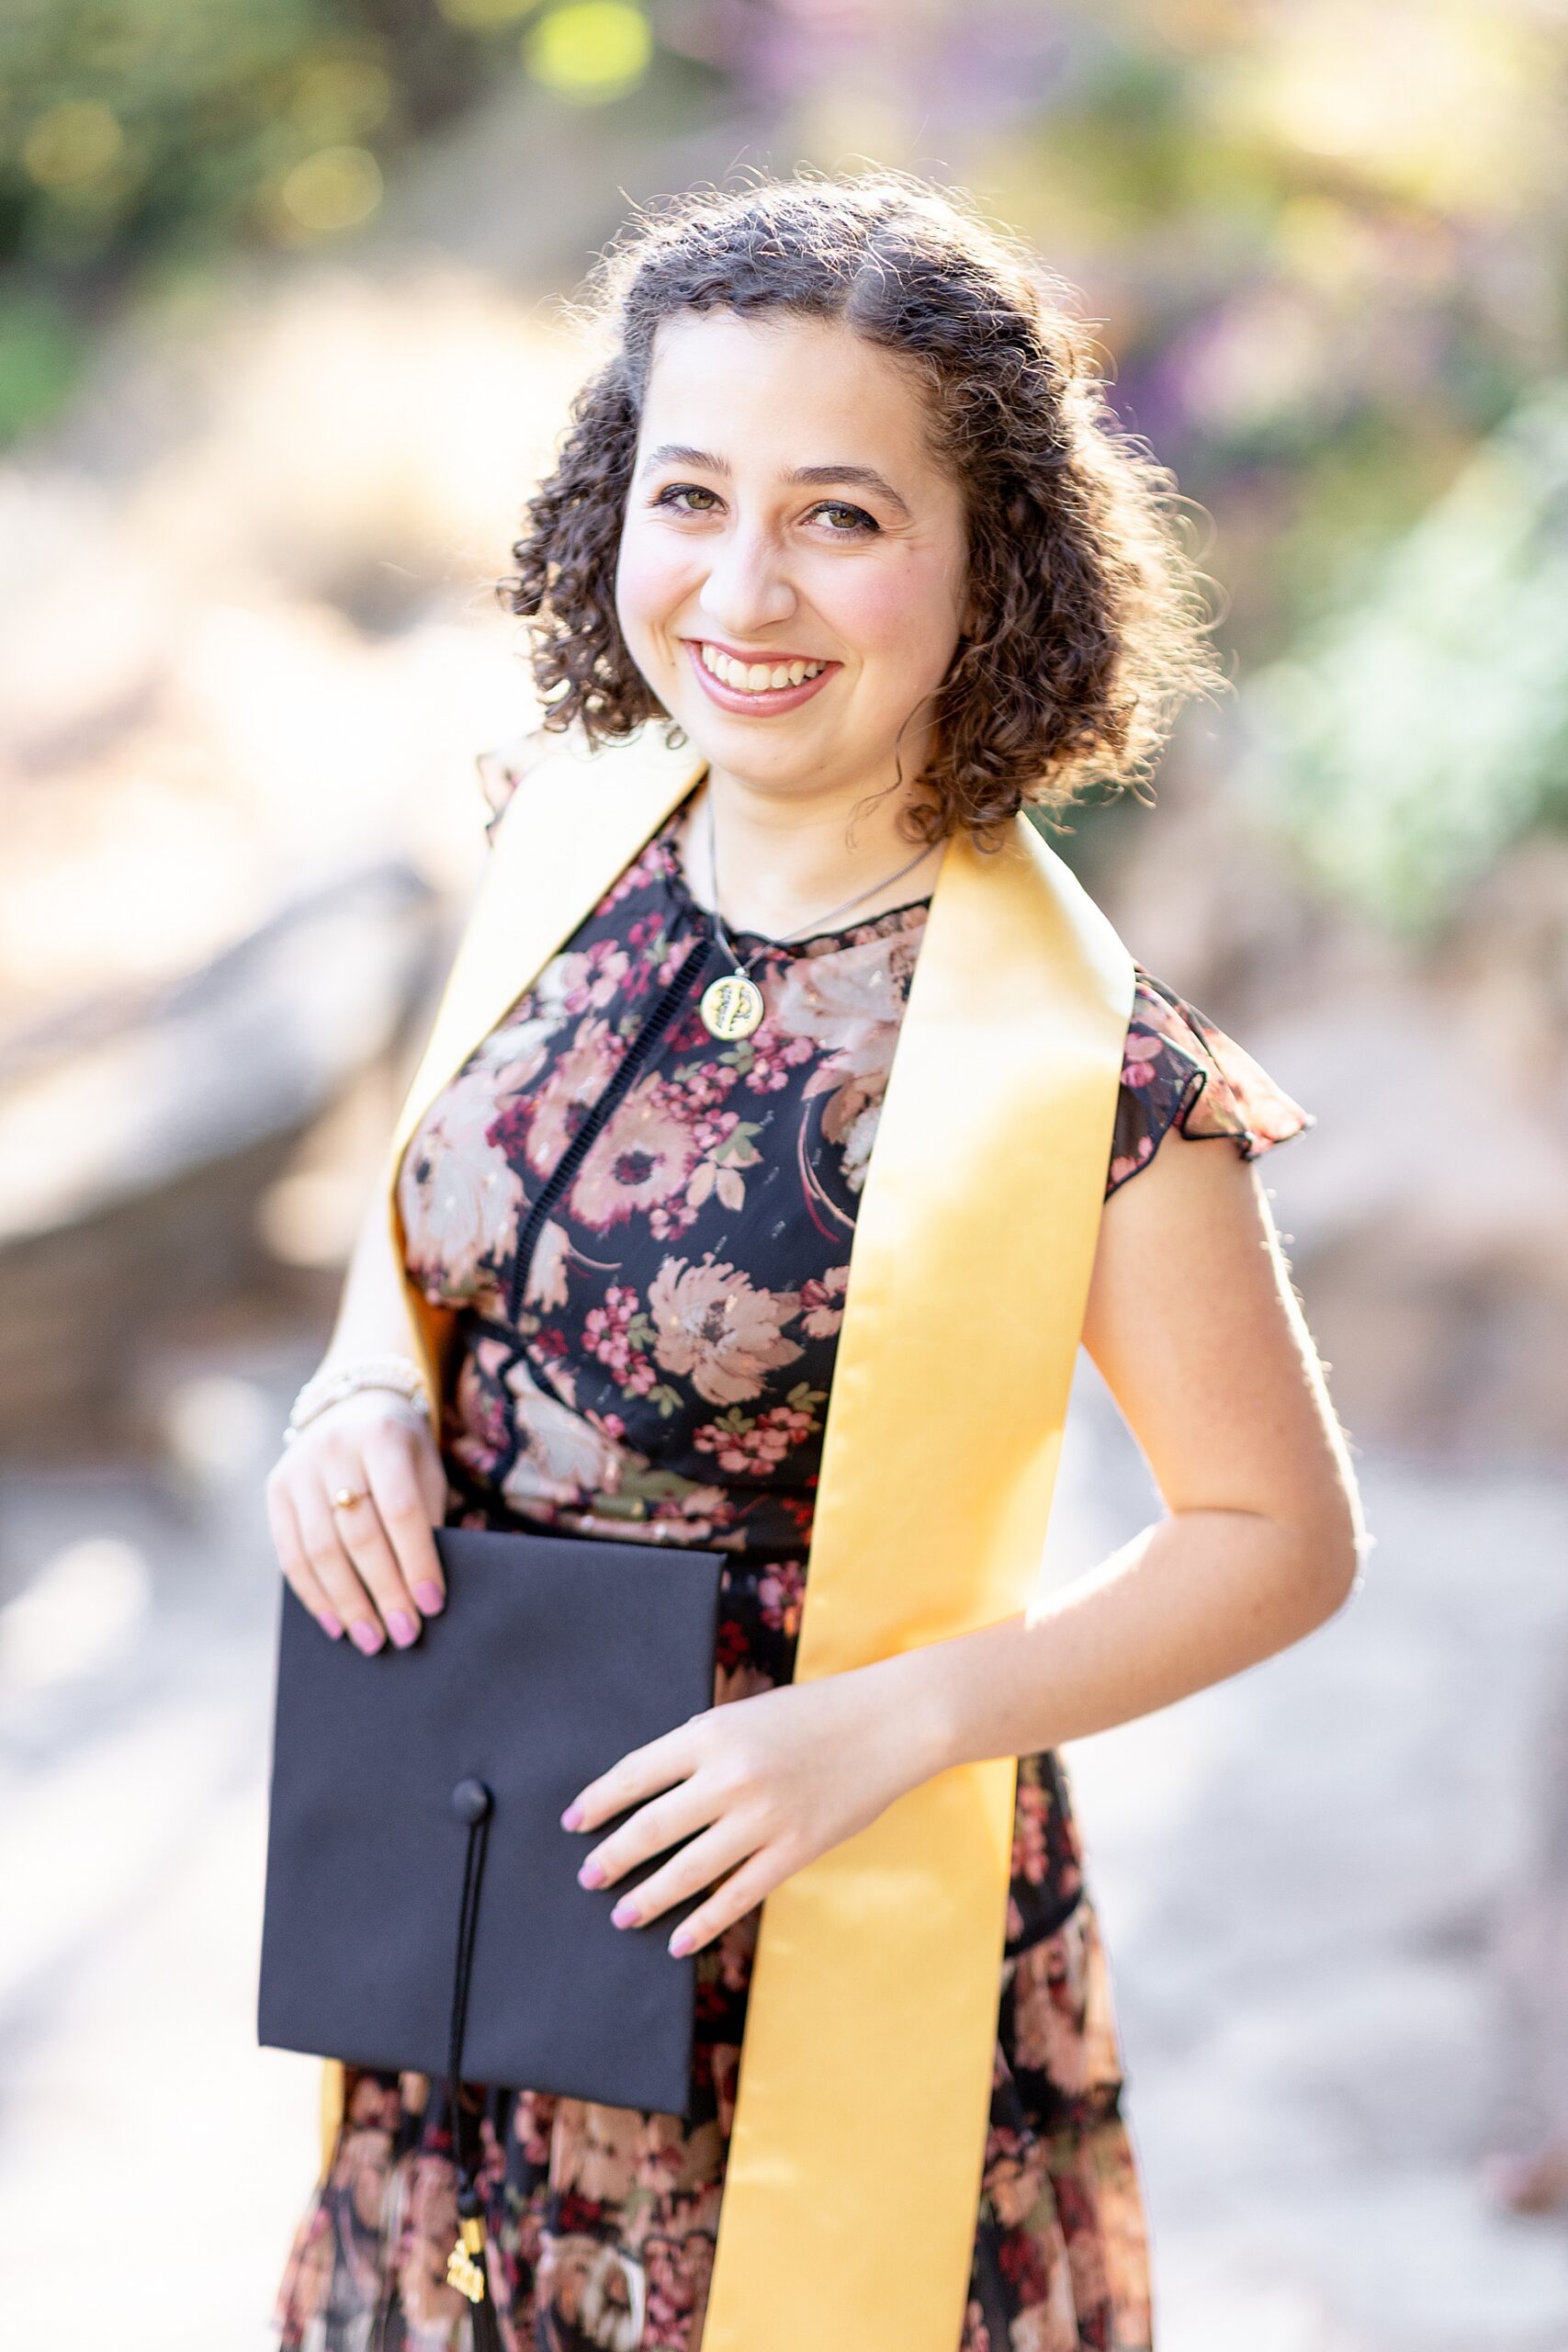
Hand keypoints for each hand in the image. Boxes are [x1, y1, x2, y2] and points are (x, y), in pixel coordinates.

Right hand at [264, 1391, 449, 1654]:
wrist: (352, 1405)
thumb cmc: (401, 1450)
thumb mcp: (424, 1467)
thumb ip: (424, 1517)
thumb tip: (422, 1592)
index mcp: (382, 1438)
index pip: (401, 1510)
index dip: (418, 1561)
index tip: (433, 1605)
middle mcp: (334, 1449)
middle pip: (359, 1535)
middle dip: (385, 1591)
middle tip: (405, 1633)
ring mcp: (298, 1469)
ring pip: (321, 1550)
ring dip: (347, 1603)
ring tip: (372, 1640)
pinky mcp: (275, 1490)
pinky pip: (290, 1554)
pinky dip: (314, 1595)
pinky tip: (335, 1623)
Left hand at [561, 1665, 934, 1955]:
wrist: (889, 1723)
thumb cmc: (815, 1714)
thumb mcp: (747, 1714)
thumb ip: (703, 1745)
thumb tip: (655, 1783)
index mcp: (712, 1732)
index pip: (636, 1773)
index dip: (598, 1801)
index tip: (574, 1823)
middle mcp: (730, 1775)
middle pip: (652, 1826)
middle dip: (613, 1857)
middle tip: (588, 1877)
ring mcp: (763, 1817)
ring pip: (688, 1869)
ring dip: (649, 1896)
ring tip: (623, 1915)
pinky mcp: (794, 1849)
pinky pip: (737, 1895)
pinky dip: (704, 1922)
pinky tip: (679, 1940)